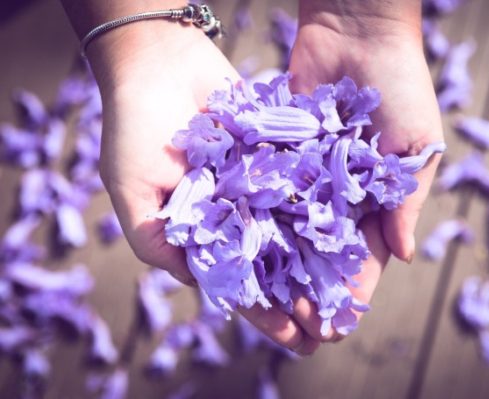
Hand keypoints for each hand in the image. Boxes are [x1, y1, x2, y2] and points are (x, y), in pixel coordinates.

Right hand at [85, 18, 318, 353]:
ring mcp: (256, 183)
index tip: (293, 338)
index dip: (261, 312)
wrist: (158, 62)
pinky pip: (303, 185)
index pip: (235, 281)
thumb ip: (156, 241)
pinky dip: (326, 210)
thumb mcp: (131, 192)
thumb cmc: (134, 128)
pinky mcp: (276, 154)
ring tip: (348, 292)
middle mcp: (232, 211)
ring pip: (293, 230)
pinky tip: (352, 235)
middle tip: (331, 327)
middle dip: (299, 296)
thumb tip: (195, 283)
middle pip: (272, 263)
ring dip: (318, 262)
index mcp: (200, 229)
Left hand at [286, 0, 443, 342]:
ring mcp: (312, 174)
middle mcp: (344, 191)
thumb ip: (406, 200)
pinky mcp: (284, 152)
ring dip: (285, 265)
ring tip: (269, 301)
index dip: (354, 289)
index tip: (338, 324)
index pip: (367, 254)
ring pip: (296, 229)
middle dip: (314, 288)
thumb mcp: (415, 144)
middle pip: (327, 251)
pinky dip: (263, 220)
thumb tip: (402, 255)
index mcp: (380, 196)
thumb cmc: (400, 84)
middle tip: (298, 326)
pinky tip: (248, 251)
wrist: (357, 29)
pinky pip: (274, 192)